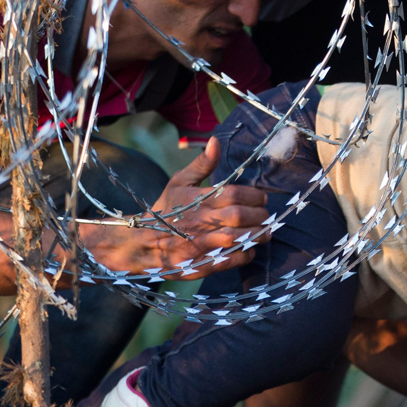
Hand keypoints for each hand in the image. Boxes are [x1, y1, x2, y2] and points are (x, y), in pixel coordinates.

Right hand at [102, 138, 269, 277]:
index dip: (254, 196)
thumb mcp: (179, 182)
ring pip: (235, 238)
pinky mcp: (198, 264)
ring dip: (256, 235)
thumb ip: (202, 164)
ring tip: (265, 233)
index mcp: (196, 199)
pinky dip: (244, 255)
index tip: (262, 199)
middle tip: (267, 216)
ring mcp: (198, 244)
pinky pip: (227, 261)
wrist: (140, 242)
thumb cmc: (166, 210)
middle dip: (259, 216)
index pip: (234, 194)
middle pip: (238, 216)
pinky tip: (249, 249)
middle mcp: (198, 221)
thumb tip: (215, 141)